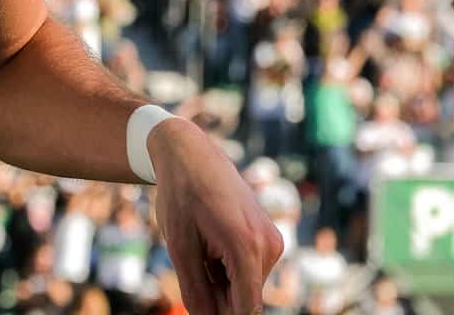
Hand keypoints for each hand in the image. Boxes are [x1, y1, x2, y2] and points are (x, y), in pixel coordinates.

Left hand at [148, 118, 282, 314]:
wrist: (192, 154)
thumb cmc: (181, 196)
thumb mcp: (179, 247)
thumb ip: (196, 291)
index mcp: (246, 247)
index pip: (246, 310)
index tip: (207, 314)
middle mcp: (269, 246)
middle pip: (245, 300)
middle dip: (218, 299)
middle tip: (194, 268)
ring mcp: (273, 242)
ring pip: (246, 287)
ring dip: (222, 283)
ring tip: (200, 249)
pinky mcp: (271, 240)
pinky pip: (250, 272)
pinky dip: (229, 270)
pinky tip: (211, 245)